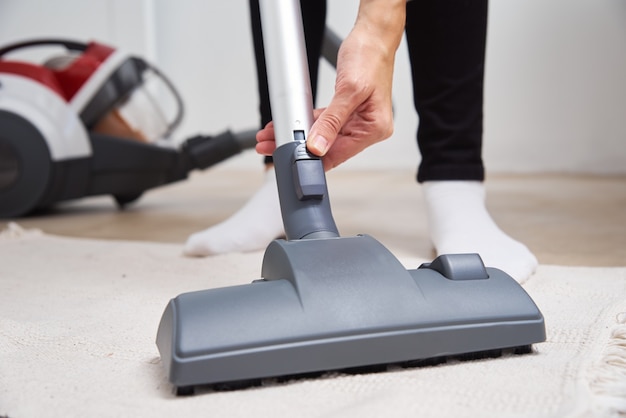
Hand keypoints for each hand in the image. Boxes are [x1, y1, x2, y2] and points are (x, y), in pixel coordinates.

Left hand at [256, 0, 404, 169]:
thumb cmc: (370, 57)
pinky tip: (290, 124)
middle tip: (271, 145)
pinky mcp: (348, 113)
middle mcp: (368, 128)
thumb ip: (332, 121)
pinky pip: (325, 124)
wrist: (374, 37)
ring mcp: (358, 121)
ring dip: (299, 136)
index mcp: (374, 128)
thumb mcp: (349, 90)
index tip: (289, 158)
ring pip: (323, 137)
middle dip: (299, 147)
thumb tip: (317, 146)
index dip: (313, 159)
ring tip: (274, 135)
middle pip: (329, 148)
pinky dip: (308, 124)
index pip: (339, 154)